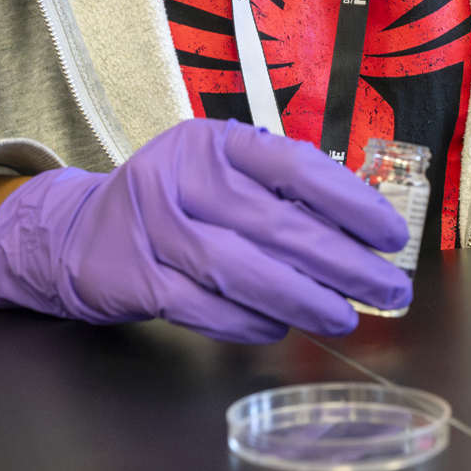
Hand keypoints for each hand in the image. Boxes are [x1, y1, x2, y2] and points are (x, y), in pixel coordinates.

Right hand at [0, 118, 410, 339]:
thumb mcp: (219, 173)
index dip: (352, 203)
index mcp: (215, 142)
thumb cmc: (174, 202)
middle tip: (389, 289)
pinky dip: (250, 322)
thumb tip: (361, 229)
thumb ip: (277, 190)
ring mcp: (155, 229)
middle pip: (277, 226)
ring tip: (346, 316)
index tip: (392, 235)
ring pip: (243, 271)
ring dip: (304, 300)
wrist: (78, 232)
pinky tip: (283, 328)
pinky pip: (207, 308)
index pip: (296, 167)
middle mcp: (182, 178)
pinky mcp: (138, 278)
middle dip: (343, 263)